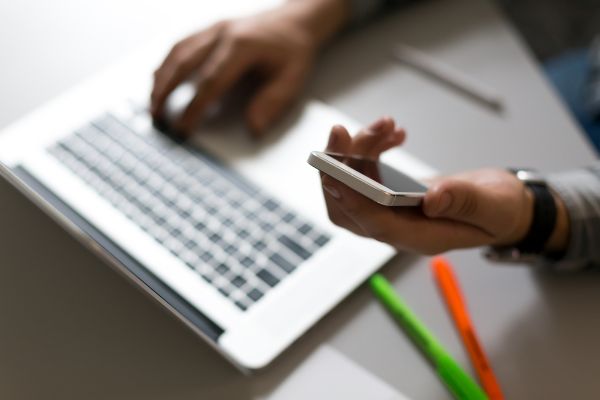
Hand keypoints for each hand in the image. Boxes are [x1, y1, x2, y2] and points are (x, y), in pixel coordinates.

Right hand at [150, 0, 347, 136]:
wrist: (297, 19)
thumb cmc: (294, 50)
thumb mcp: (293, 79)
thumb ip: (272, 104)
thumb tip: (253, 128)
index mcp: (242, 46)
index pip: (211, 81)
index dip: (194, 107)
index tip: (183, 127)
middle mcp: (222, 33)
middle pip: (184, 63)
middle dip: (166, 91)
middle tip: (156, 116)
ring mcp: (214, 28)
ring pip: (177, 52)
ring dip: (161, 77)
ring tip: (152, 102)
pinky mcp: (210, 29)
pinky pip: (181, 45)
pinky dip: (167, 63)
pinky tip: (159, 78)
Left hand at [320, 118, 543, 254]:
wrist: (498, 205)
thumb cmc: (498, 210)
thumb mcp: (494, 207)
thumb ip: (466, 203)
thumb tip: (432, 199)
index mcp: (420, 238)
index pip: (376, 226)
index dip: (353, 201)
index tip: (336, 173)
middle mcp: (398, 227)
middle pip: (348, 208)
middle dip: (337, 170)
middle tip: (340, 133)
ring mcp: (390, 210)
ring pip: (353, 185)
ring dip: (359, 150)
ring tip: (386, 124)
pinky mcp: (389, 193)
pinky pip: (366, 172)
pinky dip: (373, 148)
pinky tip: (396, 134)